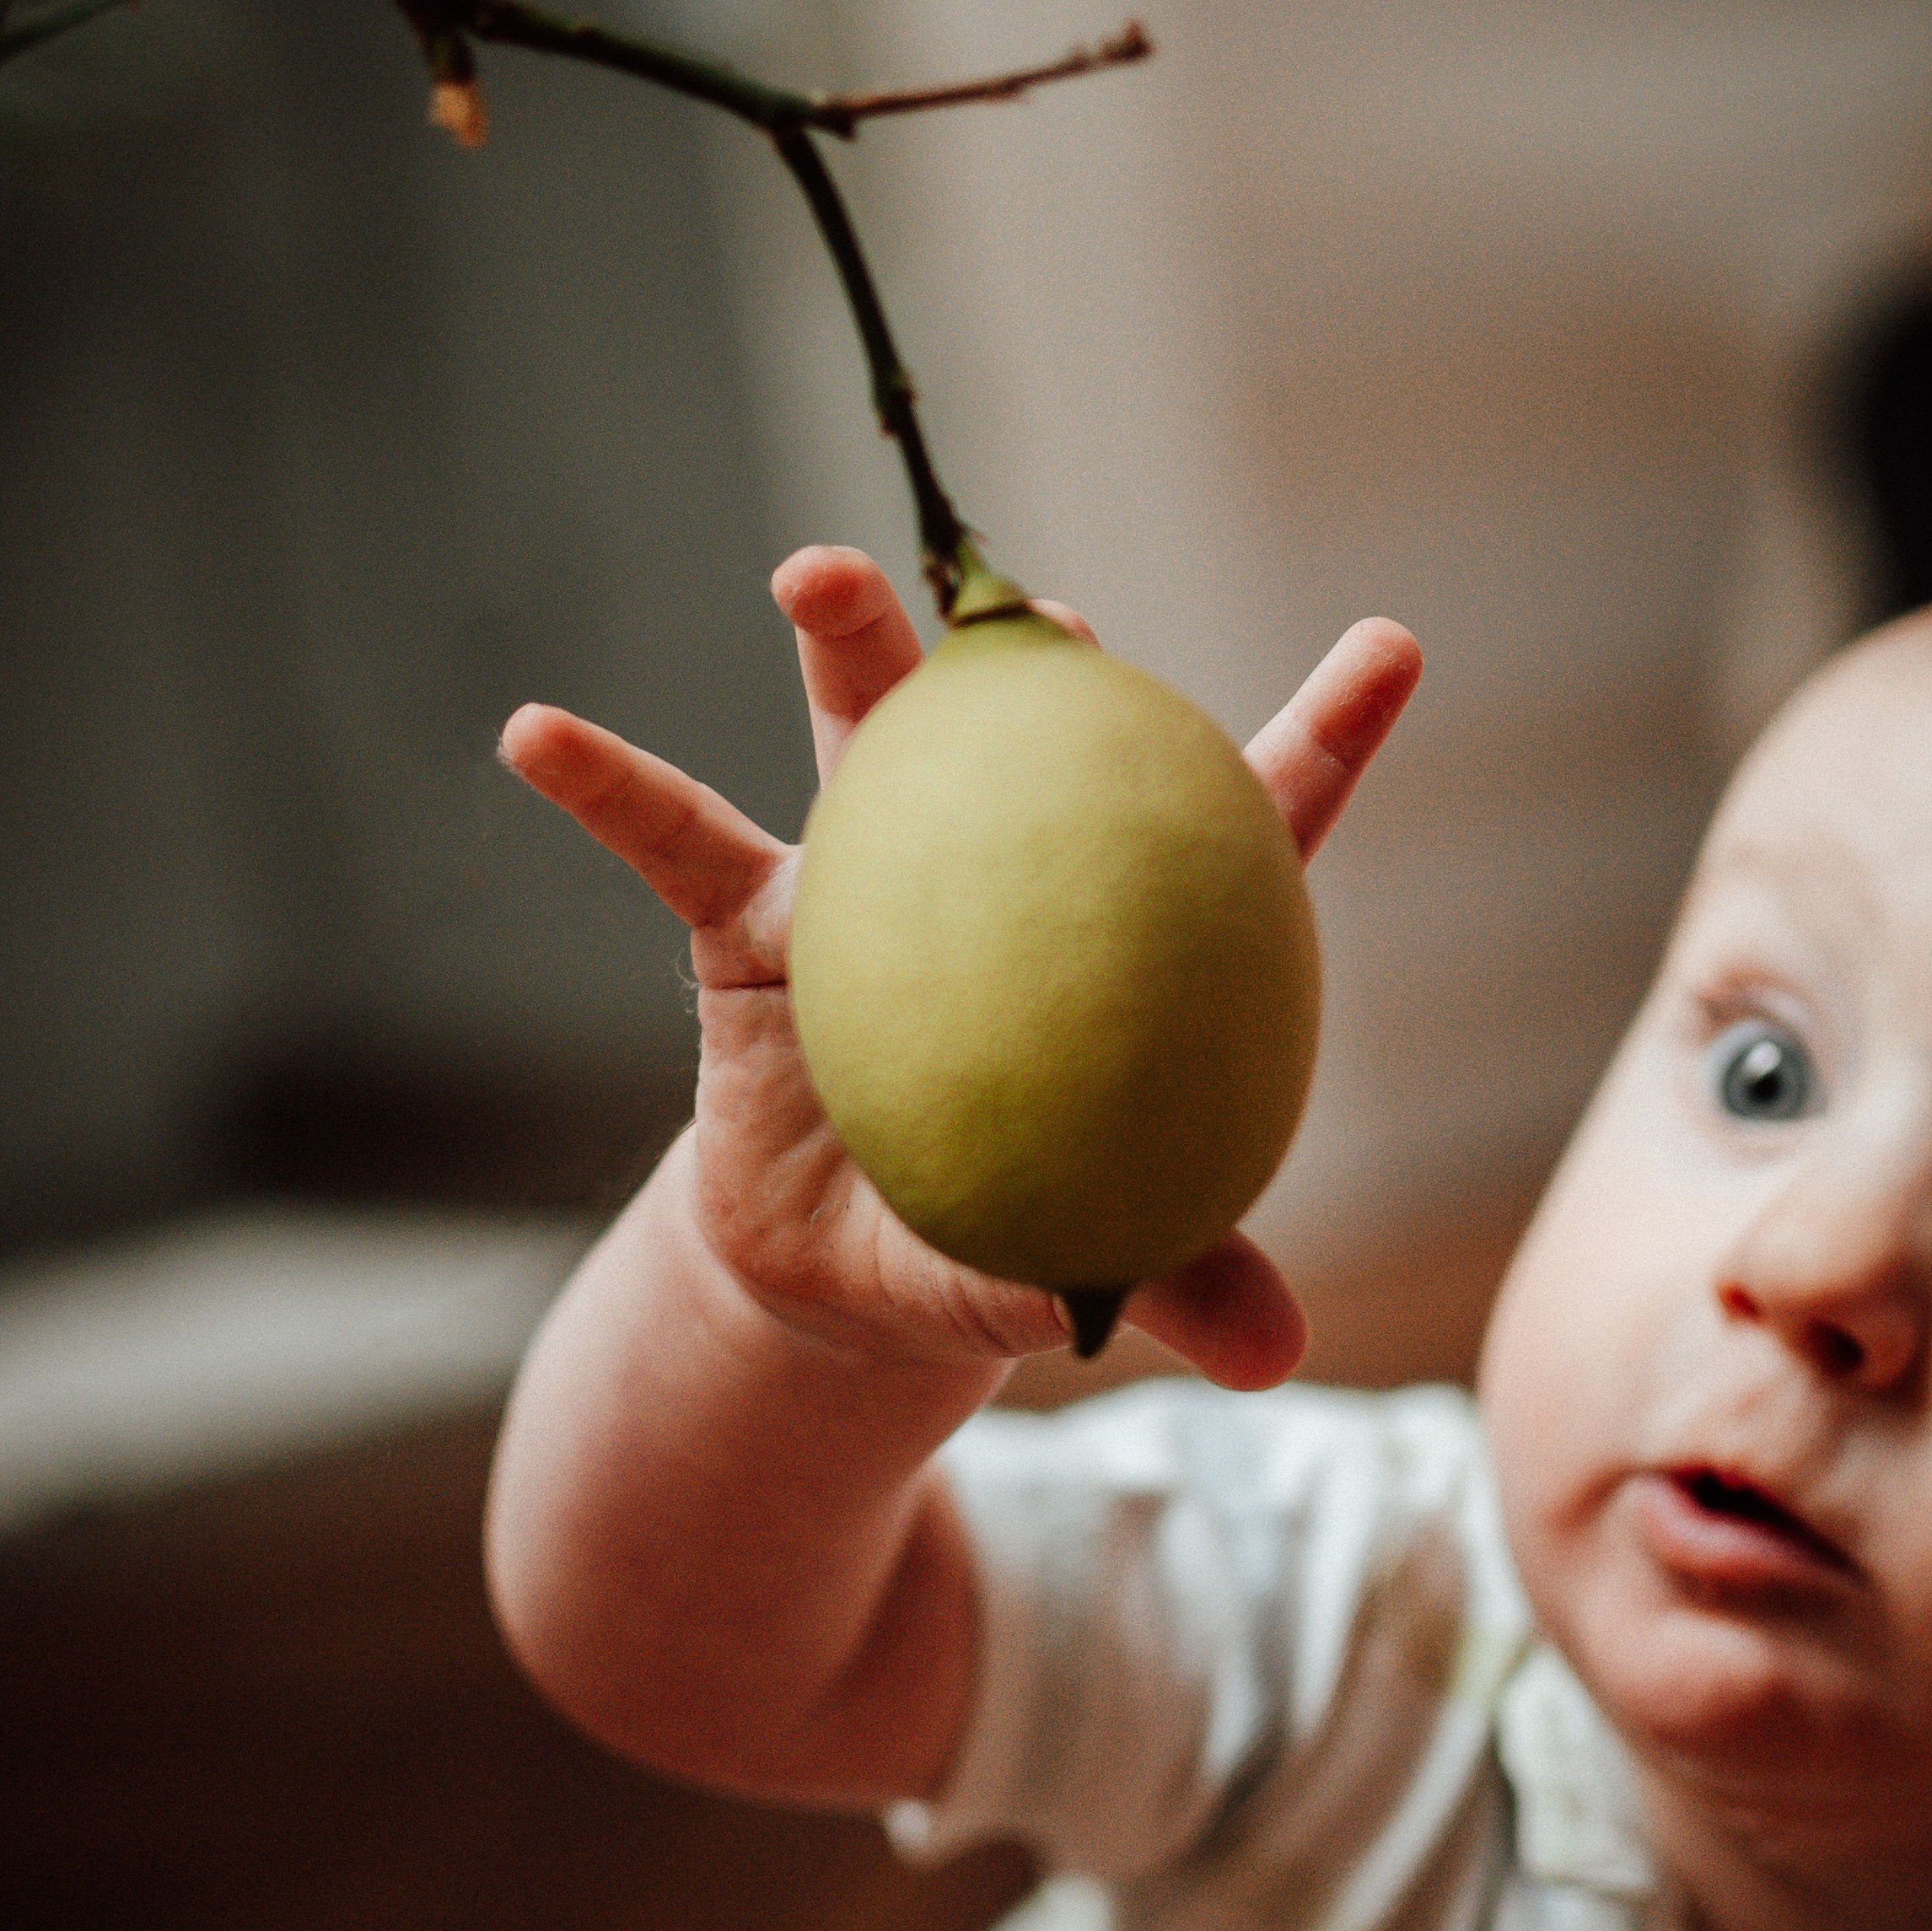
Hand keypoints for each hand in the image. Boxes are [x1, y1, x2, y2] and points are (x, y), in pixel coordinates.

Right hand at [499, 548, 1419, 1390]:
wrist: (841, 1285)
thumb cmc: (989, 1242)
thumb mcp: (1074, 1262)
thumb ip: (1169, 1278)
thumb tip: (1278, 1357)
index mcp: (1118, 948)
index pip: (1242, 827)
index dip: (1324, 732)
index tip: (1395, 643)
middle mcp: (1002, 882)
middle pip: (1029, 740)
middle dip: (1030, 656)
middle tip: (1038, 607)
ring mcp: (871, 885)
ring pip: (864, 743)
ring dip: (848, 647)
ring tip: (815, 573)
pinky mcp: (749, 927)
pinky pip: (675, 839)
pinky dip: (608, 788)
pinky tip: (536, 731)